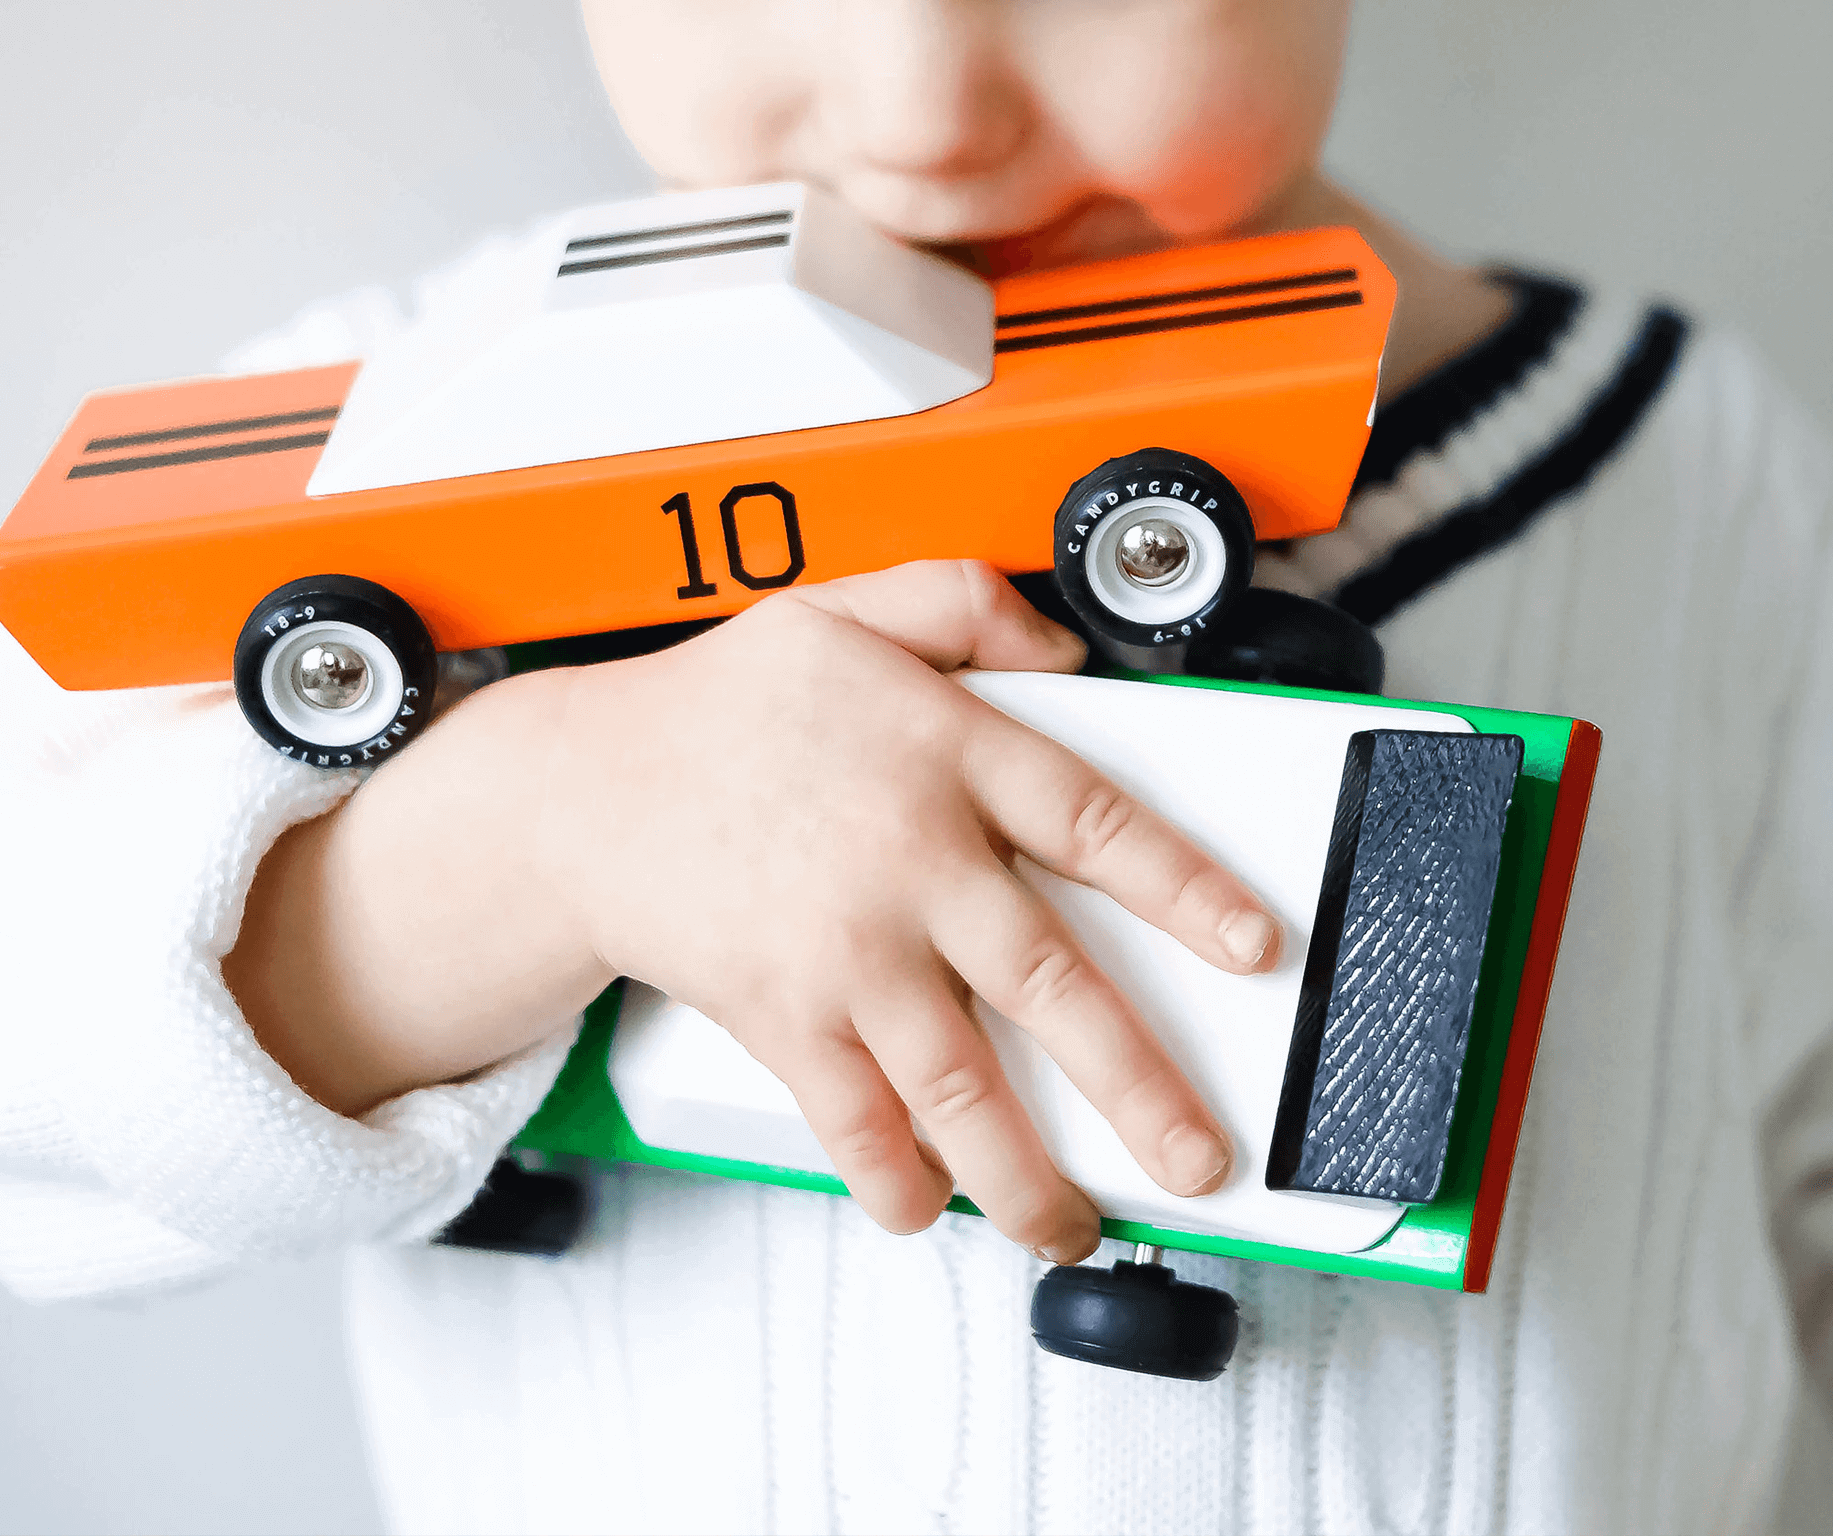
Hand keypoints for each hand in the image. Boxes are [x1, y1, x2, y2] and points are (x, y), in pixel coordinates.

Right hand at [233, 560, 1279, 1264]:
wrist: (577, 791)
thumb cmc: (723, 708)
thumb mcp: (845, 607)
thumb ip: (962, 606)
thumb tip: (1062, 647)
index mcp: (946, 758)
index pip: (1096, 824)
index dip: (1185, 889)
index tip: (1255, 949)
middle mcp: (908, 863)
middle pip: (1049, 984)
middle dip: (1137, 1086)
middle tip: (1201, 1156)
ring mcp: (845, 953)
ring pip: (959, 1081)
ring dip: (1024, 1171)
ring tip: (1073, 1226)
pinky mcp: (782, 1016)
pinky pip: (851, 1117)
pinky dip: (891, 1176)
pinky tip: (929, 1209)